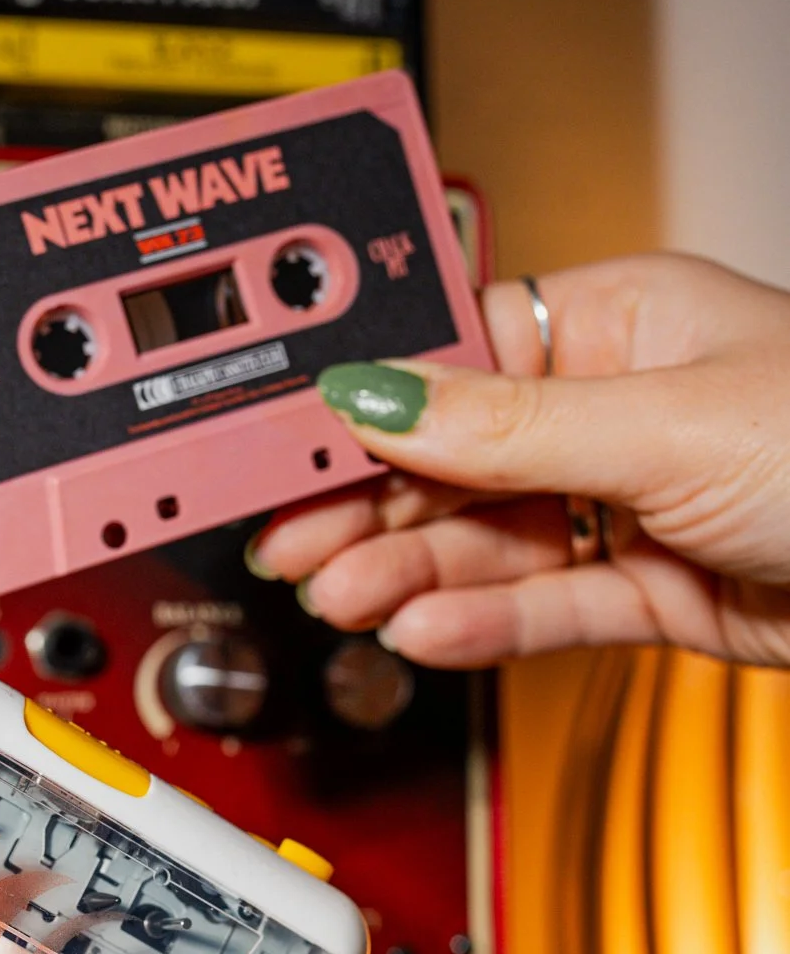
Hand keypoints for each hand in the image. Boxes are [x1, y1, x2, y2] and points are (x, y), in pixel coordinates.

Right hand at [247, 254, 789, 667]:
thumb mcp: (664, 424)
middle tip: (296, 547)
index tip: (289, 444)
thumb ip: (506, 428)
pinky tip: (424, 631)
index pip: (456, 357)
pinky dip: (482, 623)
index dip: (368, 403)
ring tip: (345, 601)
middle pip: (458, 459)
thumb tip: (376, 394)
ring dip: (411, 573)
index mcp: (620, 322)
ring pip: (490, 540)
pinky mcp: (652, 591)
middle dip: (374, 507)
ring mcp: (631, 504)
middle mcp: (616, 408)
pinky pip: (545, 605)